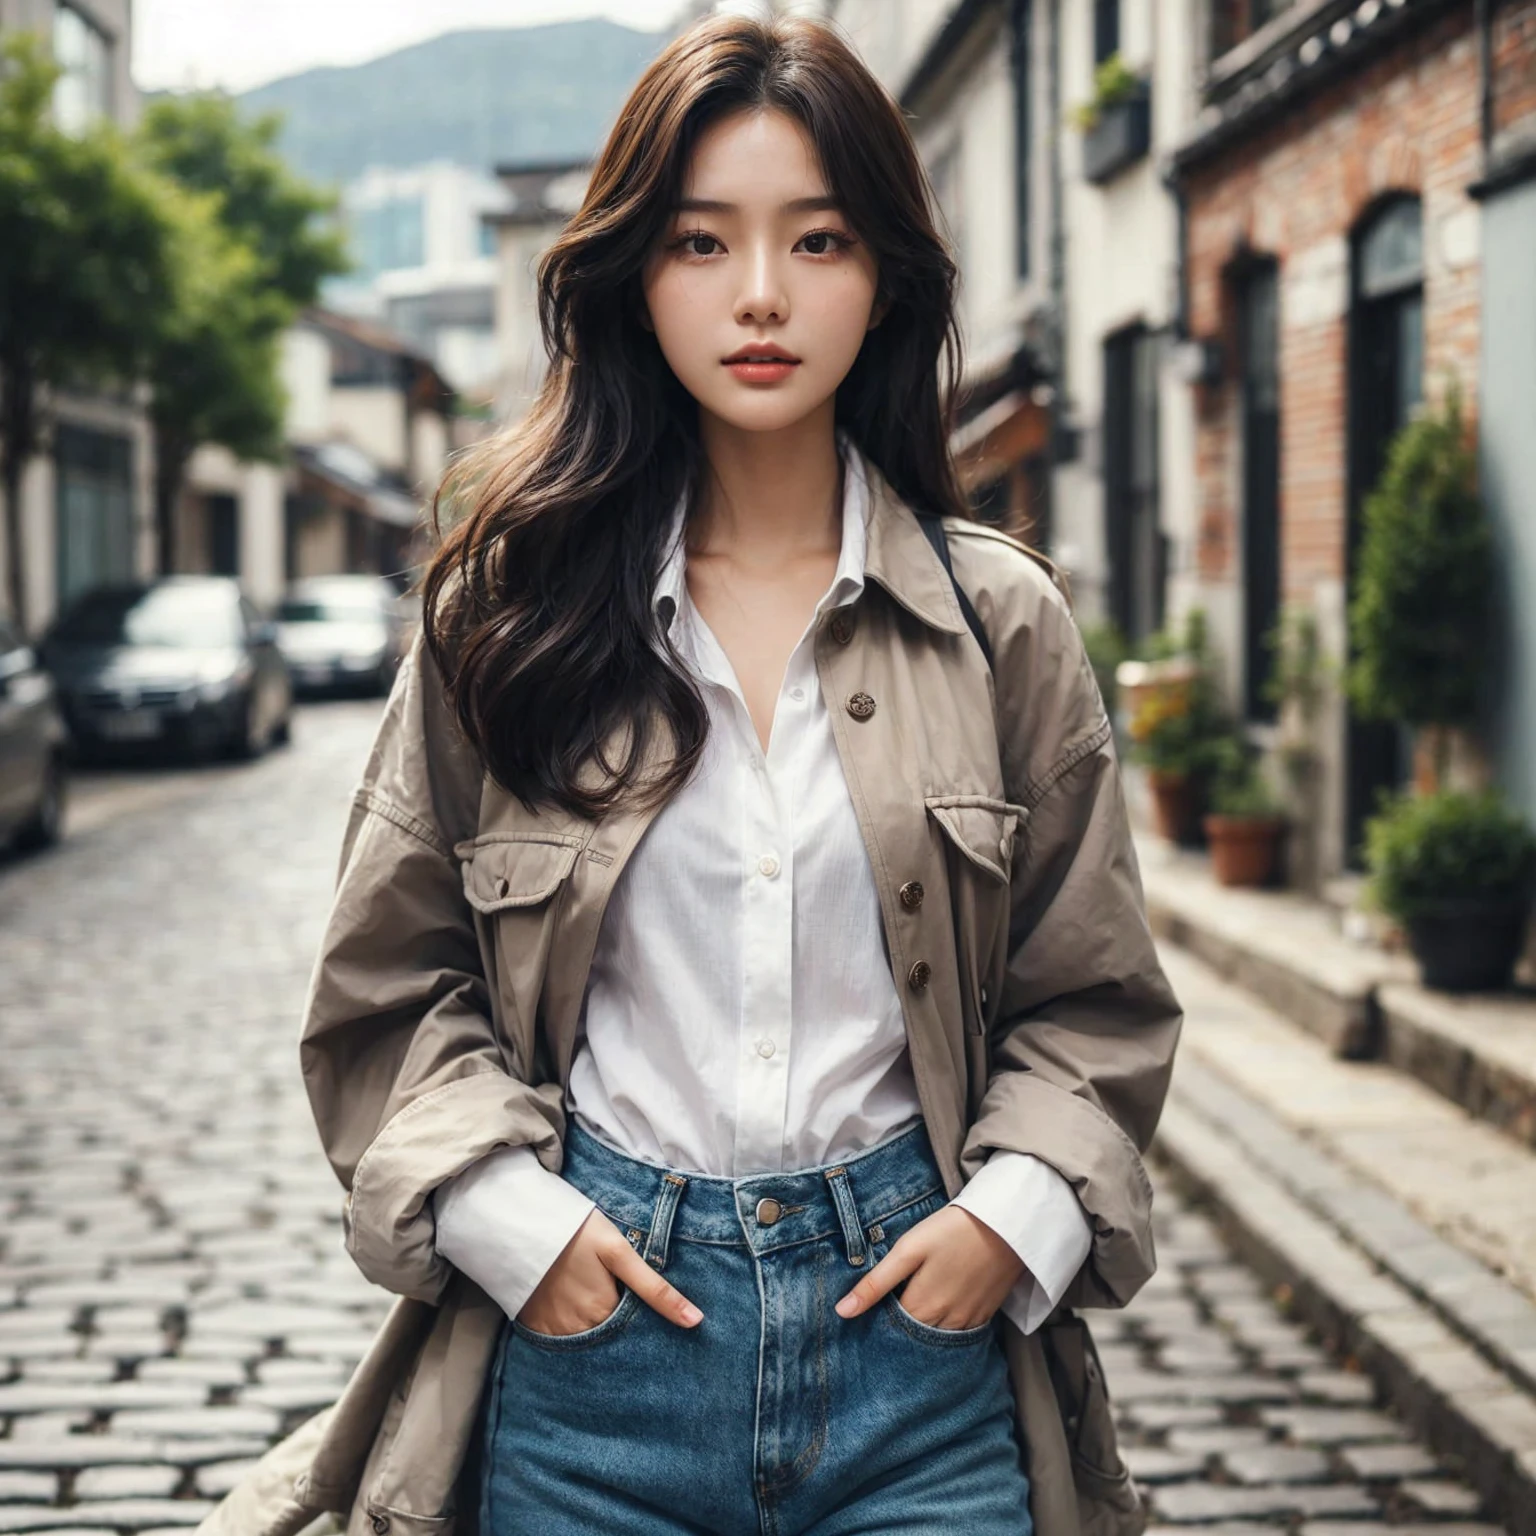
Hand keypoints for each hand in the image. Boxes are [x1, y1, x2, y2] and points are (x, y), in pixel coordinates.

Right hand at [516, 1208, 703, 1335]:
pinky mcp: (534, 1327)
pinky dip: (569, 1327)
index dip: (644, 1318)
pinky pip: (559, 1339)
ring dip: (594, 1325)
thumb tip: (695, 1322)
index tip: (640, 1302)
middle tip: (611, 1290)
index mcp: (605, 1312)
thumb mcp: (619, 1252)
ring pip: (587, 1338)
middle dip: (620, 1323)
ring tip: (590, 1292)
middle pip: (611, 1334)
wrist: (519, 1221)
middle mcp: (581, 1330)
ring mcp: (555, 1332)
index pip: (635, 1328)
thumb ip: (655, 1289)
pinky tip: (569, 1301)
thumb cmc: (576, 1230)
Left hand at [834, 1205, 1024, 1330]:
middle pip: (913, 1337)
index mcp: (921, 1308)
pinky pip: (958, 1334)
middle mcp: (944, 1324)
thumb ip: (876, 1283)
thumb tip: (842, 1312)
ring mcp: (967, 1323)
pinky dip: (945, 1328)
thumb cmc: (951, 1230)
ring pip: (936, 1339)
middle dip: (898, 1331)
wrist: (1006, 1224)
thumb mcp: (908, 1250)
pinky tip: (938, 1311)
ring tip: (912, 1310)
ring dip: (922, 1331)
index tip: (864, 1317)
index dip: (875, 1322)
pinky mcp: (984, 1316)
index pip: (889, 1329)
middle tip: (885, 1314)